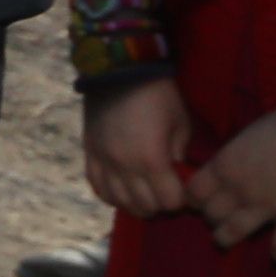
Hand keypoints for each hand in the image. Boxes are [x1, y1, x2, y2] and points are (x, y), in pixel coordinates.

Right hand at [87, 74, 199, 218]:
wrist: (118, 71)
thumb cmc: (158, 96)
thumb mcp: (180, 124)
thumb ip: (178, 154)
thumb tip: (175, 172)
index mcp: (151, 159)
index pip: (169, 200)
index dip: (181, 201)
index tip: (186, 193)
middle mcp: (124, 165)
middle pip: (144, 205)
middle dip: (160, 205)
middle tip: (167, 195)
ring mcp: (103, 160)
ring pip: (118, 200)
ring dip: (135, 204)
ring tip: (145, 197)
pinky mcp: (89, 152)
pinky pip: (96, 185)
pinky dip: (110, 195)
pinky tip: (121, 192)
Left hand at [191, 79, 275, 263]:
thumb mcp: (251, 136)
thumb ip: (238, 157)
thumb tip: (232, 165)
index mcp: (225, 164)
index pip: (193, 192)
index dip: (196, 199)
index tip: (201, 202)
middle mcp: (238, 188)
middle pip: (210, 214)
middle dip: (212, 218)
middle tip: (218, 219)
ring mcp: (266, 206)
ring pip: (232, 233)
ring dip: (227, 238)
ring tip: (228, 240)